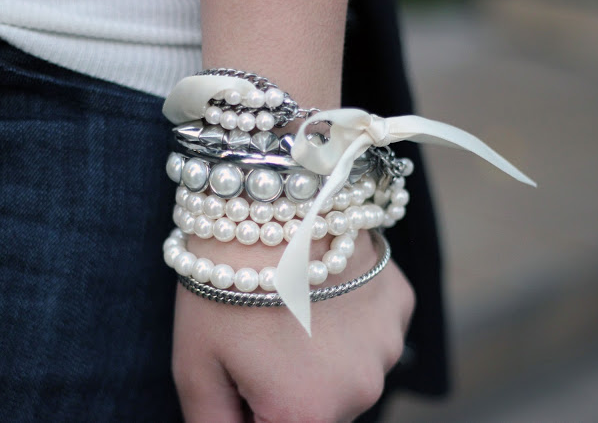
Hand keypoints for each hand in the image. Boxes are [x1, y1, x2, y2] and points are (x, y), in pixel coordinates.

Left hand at [172, 230, 414, 421]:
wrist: (270, 197)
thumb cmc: (223, 280)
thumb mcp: (196, 365)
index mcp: (307, 413)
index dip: (252, 409)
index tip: (241, 373)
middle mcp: (361, 389)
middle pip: (319, 412)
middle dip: (288, 389)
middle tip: (260, 333)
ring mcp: (388, 344)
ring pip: (348, 374)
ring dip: (322, 357)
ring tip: (292, 306)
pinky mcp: (401, 305)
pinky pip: (372, 335)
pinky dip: (349, 324)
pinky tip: (323, 289)